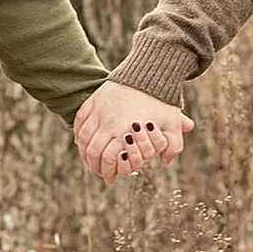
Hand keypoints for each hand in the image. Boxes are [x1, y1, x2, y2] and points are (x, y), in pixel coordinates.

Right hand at [73, 82, 193, 181]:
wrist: (149, 71)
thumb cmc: (162, 99)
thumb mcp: (173, 123)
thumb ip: (173, 146)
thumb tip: (165, 163)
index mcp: (126, 130)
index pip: (109, 159)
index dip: (108, 173)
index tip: (110, 180)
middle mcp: (109, 121)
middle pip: (92, 151)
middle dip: (94, 166)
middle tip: (98, 172)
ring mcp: (99, 110)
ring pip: (83, 138)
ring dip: (84, 152)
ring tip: (89, 160)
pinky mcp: (94, 100)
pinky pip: (80, 121)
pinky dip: (79, 134)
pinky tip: (82, 142)